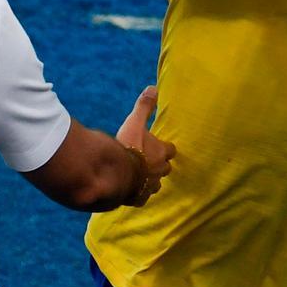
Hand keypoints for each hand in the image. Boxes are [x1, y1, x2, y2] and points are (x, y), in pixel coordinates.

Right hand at [116, 86, 173, 206]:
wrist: (116, 173)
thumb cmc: (127, 146)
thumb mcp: (135, 122)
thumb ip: (144, 107)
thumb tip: (153, 88)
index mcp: (161, 153)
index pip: (171, 150)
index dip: (165, 148)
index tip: (161, 146)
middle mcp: (159, 171)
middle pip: (166, 168)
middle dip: (160, 165)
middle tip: (150, 161)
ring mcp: (149, 186)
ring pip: (155, 185)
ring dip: (150, 180)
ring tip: (141, 177)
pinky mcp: (138, 198)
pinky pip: (142, 198)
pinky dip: (138, 194)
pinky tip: (132, 192)